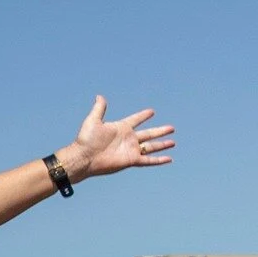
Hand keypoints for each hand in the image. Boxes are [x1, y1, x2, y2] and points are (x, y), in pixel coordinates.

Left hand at [61, 95, 175, 180]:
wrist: (84, 157)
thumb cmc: (86, 140)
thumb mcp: (93, 121)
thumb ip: (99, 109)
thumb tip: (99, 96)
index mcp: (121, 128)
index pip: (136, 120)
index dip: (143, 116)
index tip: (152, 112)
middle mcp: (128, 139)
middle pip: (148, 134)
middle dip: (159, 131)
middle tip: (171, 128)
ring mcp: (131, 150)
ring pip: (151, 147)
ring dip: (162, 144)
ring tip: (173, 142)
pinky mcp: (132, 160)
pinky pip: (149, 160)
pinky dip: (159, 160)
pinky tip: (169, 159)